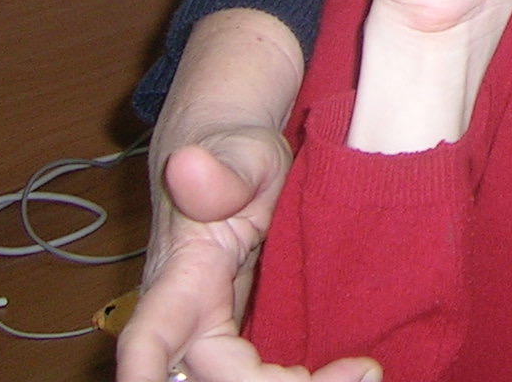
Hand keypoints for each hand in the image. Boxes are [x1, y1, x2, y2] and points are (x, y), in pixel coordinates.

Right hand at [118, 13, 344, 381]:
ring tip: (364, 371)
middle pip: (219, 378)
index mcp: (181, 277)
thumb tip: (186, 167)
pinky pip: (266, 377)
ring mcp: (218, 332)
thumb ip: (221, 173)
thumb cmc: (235, 153)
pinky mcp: (247, 337)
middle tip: (361, 370)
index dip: (147, 373)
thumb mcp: (240, 154)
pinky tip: (353, 371)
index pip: (149, 337)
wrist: (241, 162)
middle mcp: (191, 318)